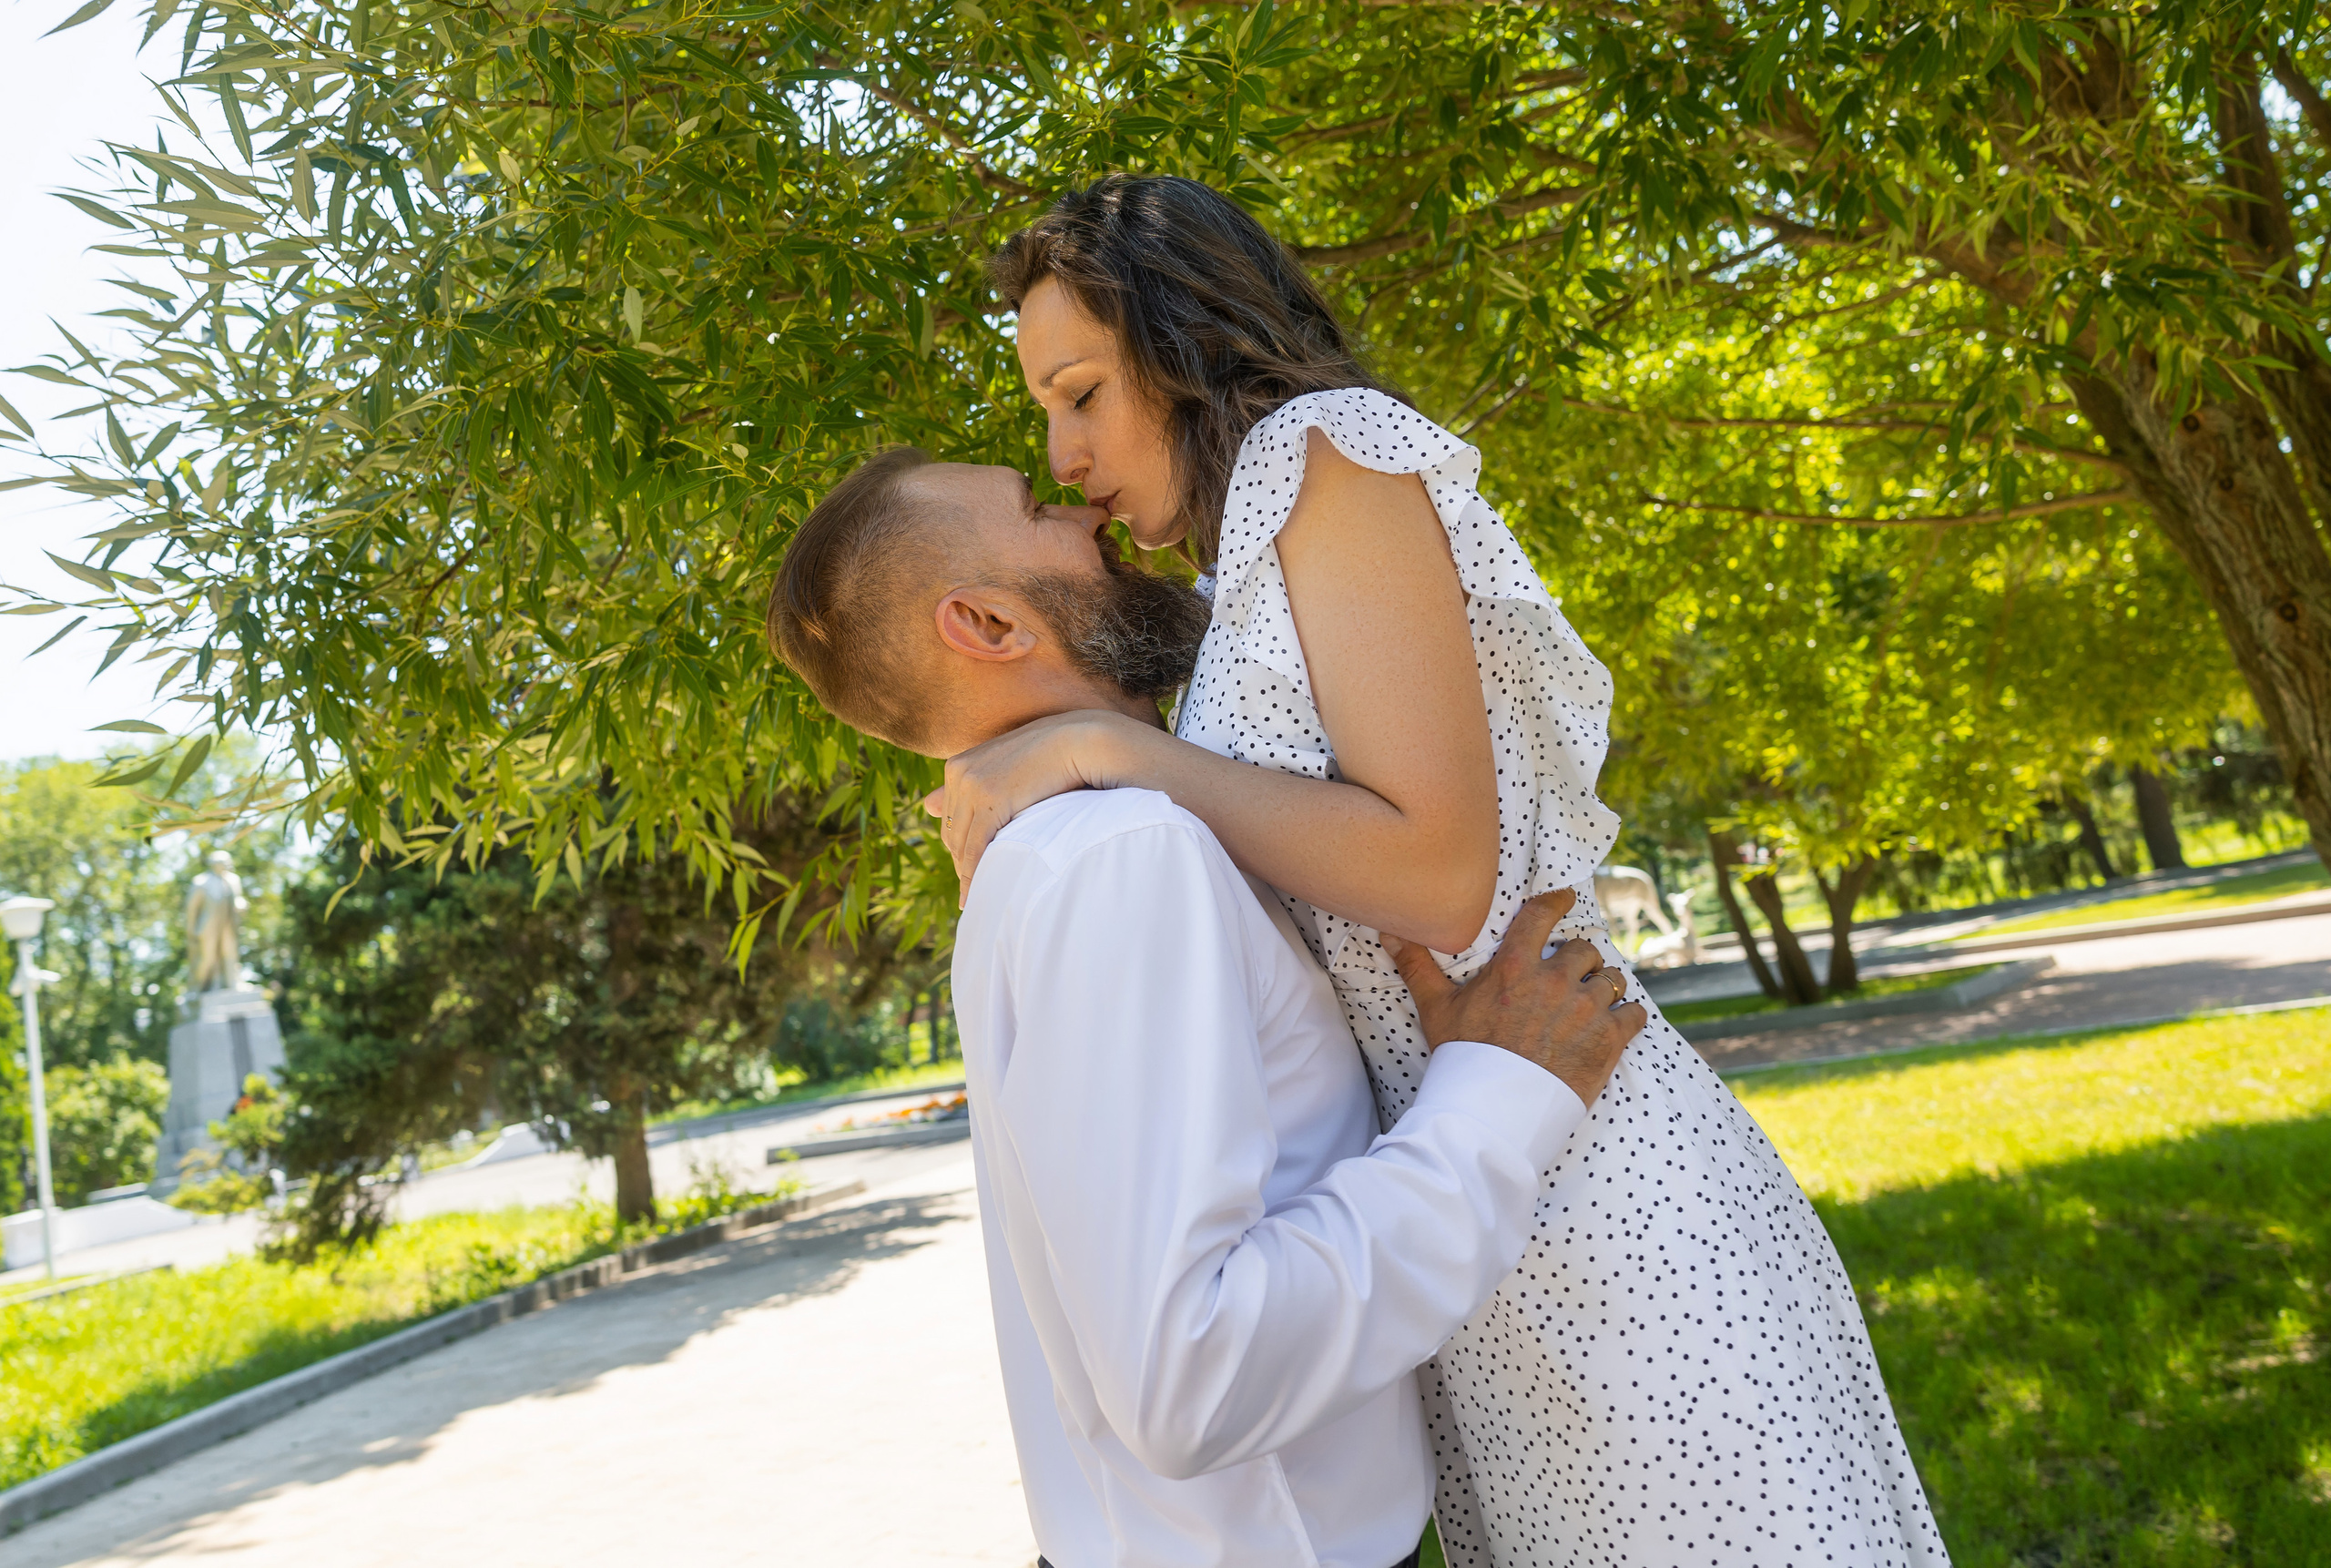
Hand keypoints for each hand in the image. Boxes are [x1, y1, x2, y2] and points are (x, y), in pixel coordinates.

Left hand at [923, 710, 1143, 900]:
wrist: (1080, 740)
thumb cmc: (1049, 756)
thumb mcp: (1003, 769)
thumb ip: (968, 785)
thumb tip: (927, 805)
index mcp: (957, 765)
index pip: (950, 819)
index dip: (959, 849)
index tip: (970, 872)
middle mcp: (958, 773)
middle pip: (952, 833)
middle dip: (961, 864)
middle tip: (973, 893)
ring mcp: (972, 785)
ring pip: (961, 845)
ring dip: (967, 875)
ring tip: (977, 899)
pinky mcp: (990, 800)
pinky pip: (976, 847)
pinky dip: (975, 874)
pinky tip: (980, 892)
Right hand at [1381, 889, 1645, 1107]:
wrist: (1494, 1111)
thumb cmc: (1464, 1058)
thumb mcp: (1437, 1009)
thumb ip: (1419, 966)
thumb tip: (1389, 932)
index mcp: (1516, 968)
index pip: (1541, 916)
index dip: (1557, 902)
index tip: (1565, 897)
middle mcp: (1555, 981)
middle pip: (1584, 950)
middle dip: (1580, 960)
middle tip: (1572, 975)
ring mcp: (1585, 1009)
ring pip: (1611, 980)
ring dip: (1604, 987)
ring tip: (1593, 1001)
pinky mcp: (1608, 1040)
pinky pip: (1634, 1014)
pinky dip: (1628, 1016)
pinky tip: (1619, 1023)